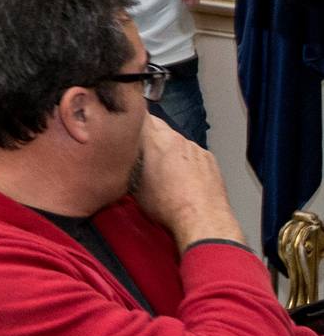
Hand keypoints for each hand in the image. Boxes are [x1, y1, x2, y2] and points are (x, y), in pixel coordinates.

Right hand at [131, 114, 245, 252]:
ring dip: (169, 149)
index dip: (132, 118)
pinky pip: (193, 154)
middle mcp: (178, 139)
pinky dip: (186, 160)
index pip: (141, 116)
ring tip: (165, 170)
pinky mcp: (210, 160)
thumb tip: (124, 163)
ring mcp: (197, 149)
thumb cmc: (167, 205)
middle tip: (141, 151)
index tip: (125, 125)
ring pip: (177, 141)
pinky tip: (184, 178)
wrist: (203, 219)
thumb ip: (130, 167)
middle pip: (160, 126)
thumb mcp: (135, 188)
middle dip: (150, 135)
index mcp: (156, 141)